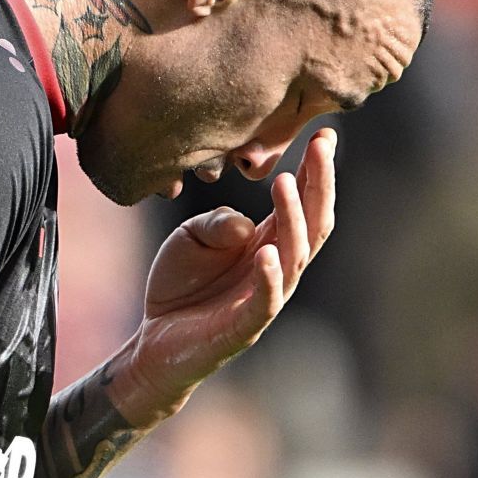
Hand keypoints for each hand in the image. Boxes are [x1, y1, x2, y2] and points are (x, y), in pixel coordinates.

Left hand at [109, 127, 336, 424]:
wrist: (154, 341)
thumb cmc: (180, 287)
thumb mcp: (192, 237)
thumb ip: (219, 223)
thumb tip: (245, 224)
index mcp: (268, 242)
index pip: (304, 204)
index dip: (316, 172)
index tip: (324, 136)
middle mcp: (276, 268)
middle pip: (311, 224)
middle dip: (319, 184)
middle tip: (320, 147)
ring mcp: (264, 298)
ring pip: (293, 256)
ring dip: (292, 219)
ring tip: (285, 183)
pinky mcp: (243, 327)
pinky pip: (265, 302)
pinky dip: (270, 278)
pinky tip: (268, 253)